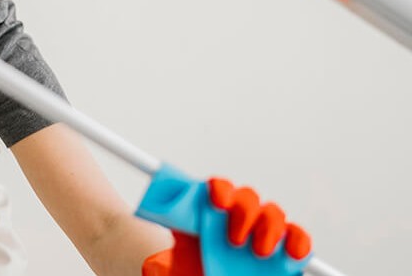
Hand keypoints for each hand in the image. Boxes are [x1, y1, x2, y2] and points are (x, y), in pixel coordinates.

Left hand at [141, 178, 311, 275]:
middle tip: (235, 239)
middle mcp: (234, 217)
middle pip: (247, 198)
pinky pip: (296, 238)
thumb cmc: (185, 272)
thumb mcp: (170, 265)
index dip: (219, 190)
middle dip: (245, 214)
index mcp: (208, 213)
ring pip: (273, 214)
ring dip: (271, 228)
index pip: (217, 188)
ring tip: (261, 251)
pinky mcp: (282, 249)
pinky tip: (294, 254)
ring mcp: (260, 231)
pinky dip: (299, 243)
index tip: (216, 202)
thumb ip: (165, 260)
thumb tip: (156, 261)